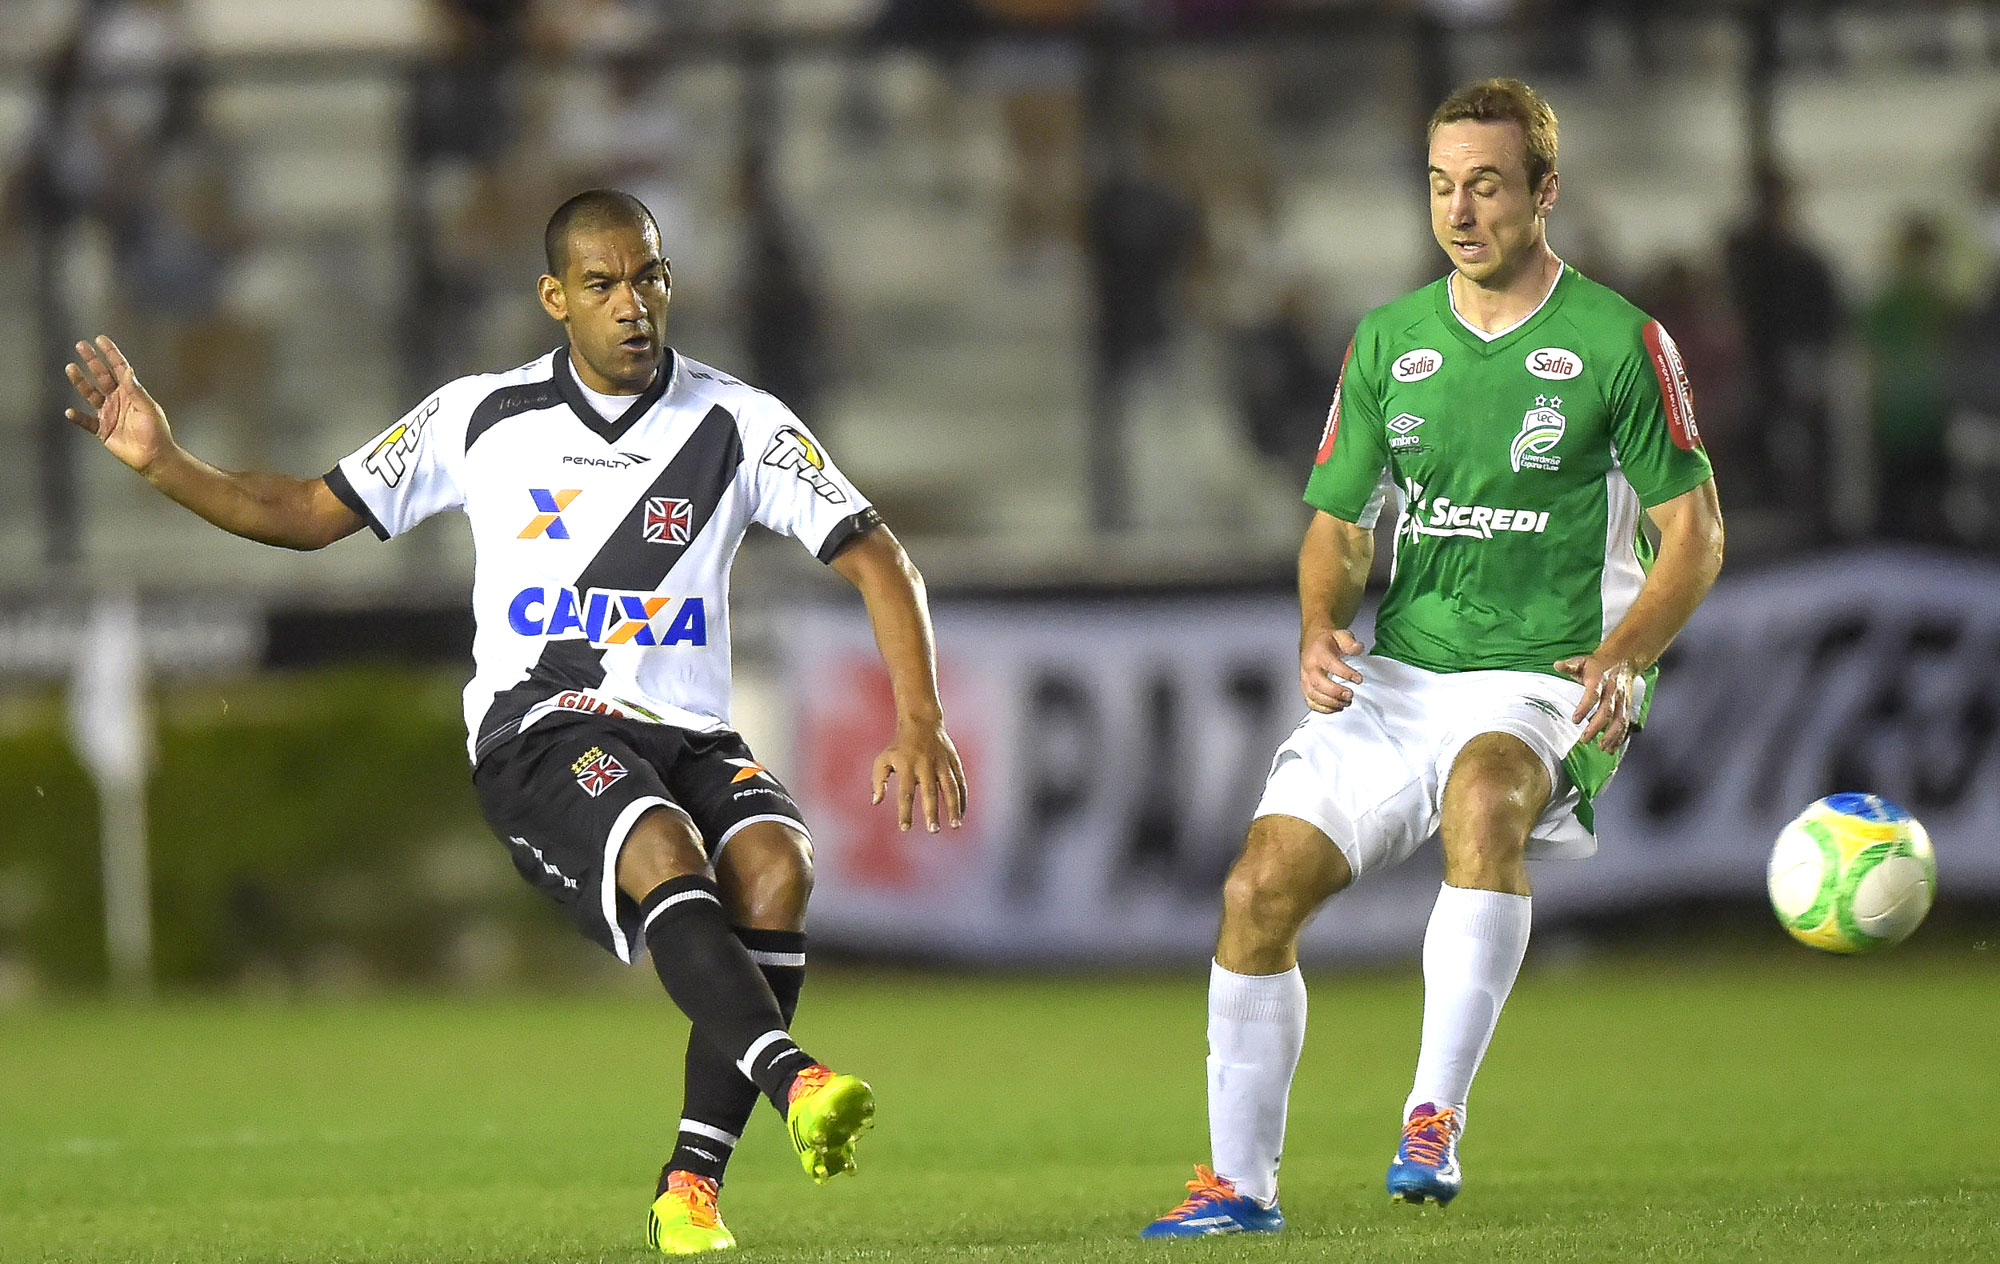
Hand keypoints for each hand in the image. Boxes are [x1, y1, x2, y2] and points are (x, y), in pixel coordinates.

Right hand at [65, 336, 172, 474]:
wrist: (154, 457)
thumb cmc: (157, 432)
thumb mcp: (148, 408)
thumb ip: (136, 390)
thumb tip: (126, 370)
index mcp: (131, 392)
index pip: (119, 369)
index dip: (111, 354)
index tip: (100, 339)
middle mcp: (117, 399)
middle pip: (101, 376)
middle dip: (92, 361)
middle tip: (80, 345)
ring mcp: (108, 414)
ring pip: (90, 394)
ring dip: (80, 382)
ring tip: (70, 368)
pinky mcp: (102, 430)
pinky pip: (86, 422)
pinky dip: (78, 418)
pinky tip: (70, 412)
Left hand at [871, 714, 966, 832]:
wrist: (921, 722)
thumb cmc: (899, 746)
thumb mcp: (883, 759)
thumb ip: (878, 780)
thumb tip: (876, 801)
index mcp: (907, 766)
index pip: (905, 793)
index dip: (905, 812)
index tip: (906, 828)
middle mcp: (925, 765)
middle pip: (930, 792)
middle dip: (932, 812)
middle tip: (933, 830)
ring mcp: (942, 762)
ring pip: (950, 787)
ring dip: (953, 807)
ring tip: (955, 825)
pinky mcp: (954, 761)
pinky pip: (960, 782)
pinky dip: (962, 798)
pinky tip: (961, 813)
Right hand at [1301, 627, 1365, 712]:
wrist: (1313, 641)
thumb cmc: (1327, 641)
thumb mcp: (1340, 635)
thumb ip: (1350, 642)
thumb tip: (1358, 648)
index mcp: (1318, 653)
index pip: (1331, 665)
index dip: (1345, 673)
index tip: (1359, 679)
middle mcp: (1310, 667)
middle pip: (1319, 684)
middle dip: (1335, 692)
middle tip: (1350, 695)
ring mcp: (1306, 678)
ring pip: (1314, 695)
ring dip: (1331, 702)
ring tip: (1346, 703)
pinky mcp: (1306, 687)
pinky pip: (1310, 701)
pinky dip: (1322, 708)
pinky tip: (1336, 708)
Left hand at [1554, 652, 1637, 751]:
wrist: (1624, 660)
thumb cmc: (1598, 664)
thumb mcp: (1583, 661)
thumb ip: (1570, 665)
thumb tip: (1557, 665)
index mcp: (1599, 679)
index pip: (1593, 694)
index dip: (1585, 707)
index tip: (1576, 720)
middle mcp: (1613, 691)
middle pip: (1607, 711)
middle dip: (1597, 726)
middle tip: (1584, 739)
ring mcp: (1622, 700)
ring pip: (1620, 719)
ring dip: (1612, 735)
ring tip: (1601, 748)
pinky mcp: (1627, 707)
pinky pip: (1625, 723)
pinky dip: (1620, 737)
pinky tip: (1612, 749)